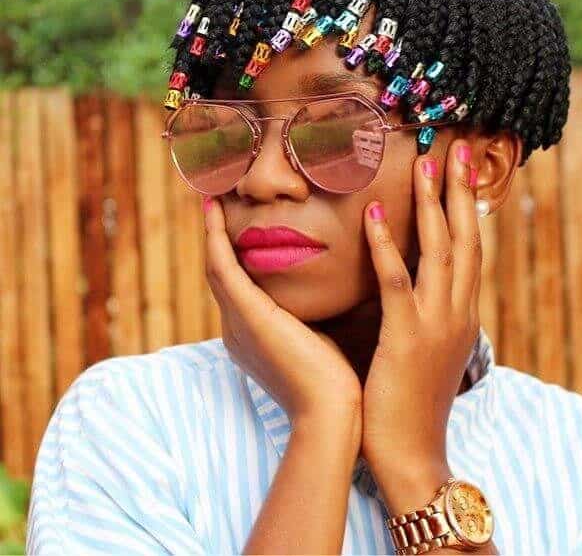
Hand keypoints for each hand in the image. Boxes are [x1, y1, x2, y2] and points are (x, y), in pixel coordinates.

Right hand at [203, 197, 362, 425]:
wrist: (336, 415)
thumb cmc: (340, 381)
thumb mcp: (324, 336)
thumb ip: (319, 311)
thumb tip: (339, 283)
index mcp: (254, 336)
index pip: (240, 285)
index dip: (235, 253)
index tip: (238, 224)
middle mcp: (237, 328)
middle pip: (222, 272)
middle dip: (217, 237)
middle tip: (215, 199)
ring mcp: (237, 323)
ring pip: (217, 265)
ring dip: (212, 230)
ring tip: (211, 195)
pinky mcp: (246, 316)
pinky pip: (223, 267)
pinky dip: (215, 237)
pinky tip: (214, 209)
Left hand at [360, 139, 481, 487]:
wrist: (413, 454)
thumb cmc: (412, 401)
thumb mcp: (431, 349)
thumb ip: (428, 312)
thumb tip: (414, 283)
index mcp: (463, 313)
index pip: (469, 250)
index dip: (467, 209)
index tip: (462, 173)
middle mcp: (459, 311)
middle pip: (465, 239)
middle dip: (461, 191)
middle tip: (458, 147)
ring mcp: (437, 323)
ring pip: (441, 251)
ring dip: (434, 204)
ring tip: (427, 162)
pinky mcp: (407, 338)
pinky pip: (398, 282)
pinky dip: (388, 246)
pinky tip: (376, 214)